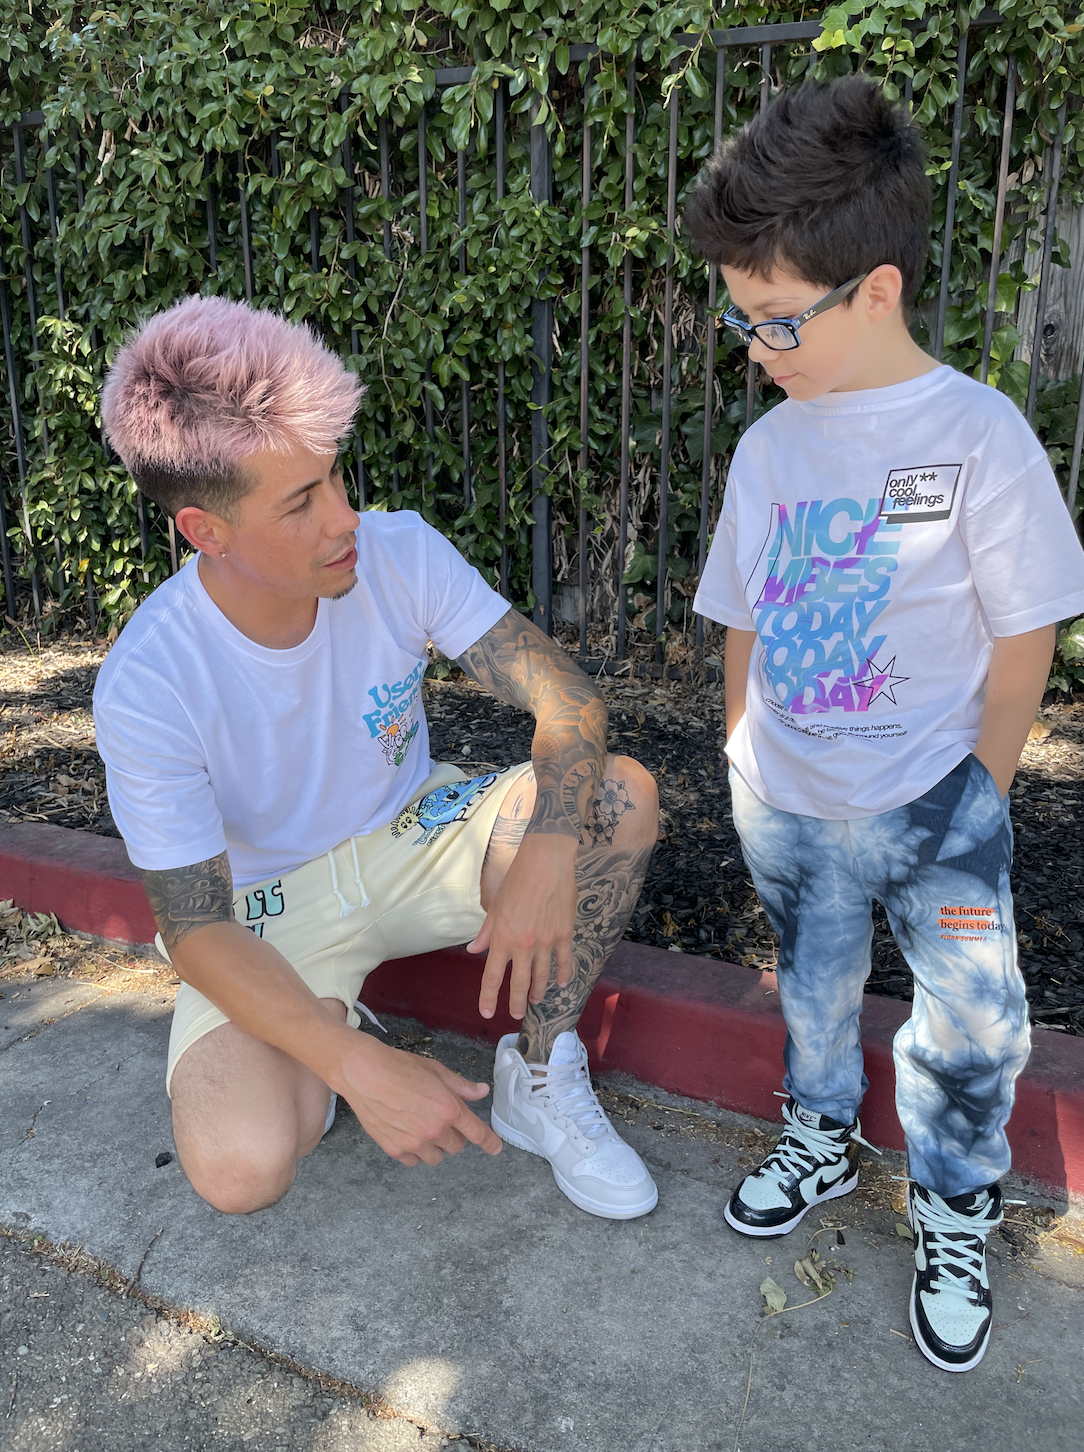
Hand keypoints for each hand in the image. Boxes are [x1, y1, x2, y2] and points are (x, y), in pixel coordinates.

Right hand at [333, 1032, 502, 1166]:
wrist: (363, 1073)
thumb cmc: (399, 1067)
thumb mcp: (435, 1071)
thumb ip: (461, 1086)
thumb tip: (482, 1091)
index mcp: (449, 1108)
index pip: (476, 1133)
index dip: (489, 1142)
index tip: (496, 1149)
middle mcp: (435, 1130)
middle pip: (456, 1147)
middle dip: (453, 1135)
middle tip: (439, 1119)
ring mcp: (414, 1143)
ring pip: (436, 1157)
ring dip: (435, 1146)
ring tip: (422, 1128)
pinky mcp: (395, 1150)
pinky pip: (414, 1161)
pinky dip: (415, 1152)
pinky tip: (407, 1134)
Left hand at [467, 832, 578, 1020]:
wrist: (546, 862)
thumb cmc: (517, 880)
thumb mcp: (495, 906)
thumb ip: (486, 932)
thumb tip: (474, 950)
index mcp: (502, 939)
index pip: (493, 977)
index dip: (488, 998)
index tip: (486, 1012)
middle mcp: (523, 946)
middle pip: (519, 984)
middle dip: (516, 1003)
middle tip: (516, 1014)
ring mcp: (546, 943)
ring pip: (542, 977)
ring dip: (538, 992)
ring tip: (536, 1000)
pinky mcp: (564, 935)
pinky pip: (564, 961)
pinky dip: (563, 975)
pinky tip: (561, 983)